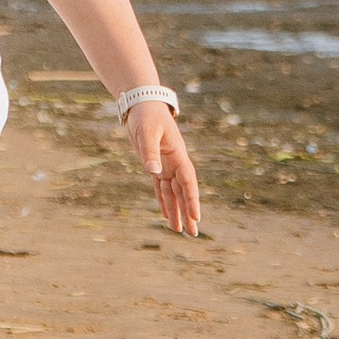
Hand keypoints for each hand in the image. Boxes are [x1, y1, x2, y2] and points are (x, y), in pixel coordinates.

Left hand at [128, 99, 200, 237]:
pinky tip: (167, 215)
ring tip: (180, 231)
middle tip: (193, 234)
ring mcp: (166, 165)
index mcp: (177, 155)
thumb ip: (150, 153)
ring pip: (173, 193)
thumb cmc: (147, 116)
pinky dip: (164, 202)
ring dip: (177, 211)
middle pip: (184, 192)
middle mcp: (174, 162)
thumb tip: (154, 172)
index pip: (188, 182)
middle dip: (188, 213)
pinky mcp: (155, 165)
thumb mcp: (147, 133)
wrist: (141, 105)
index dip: (192, 200)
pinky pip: (161, 188)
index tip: (196, 217)